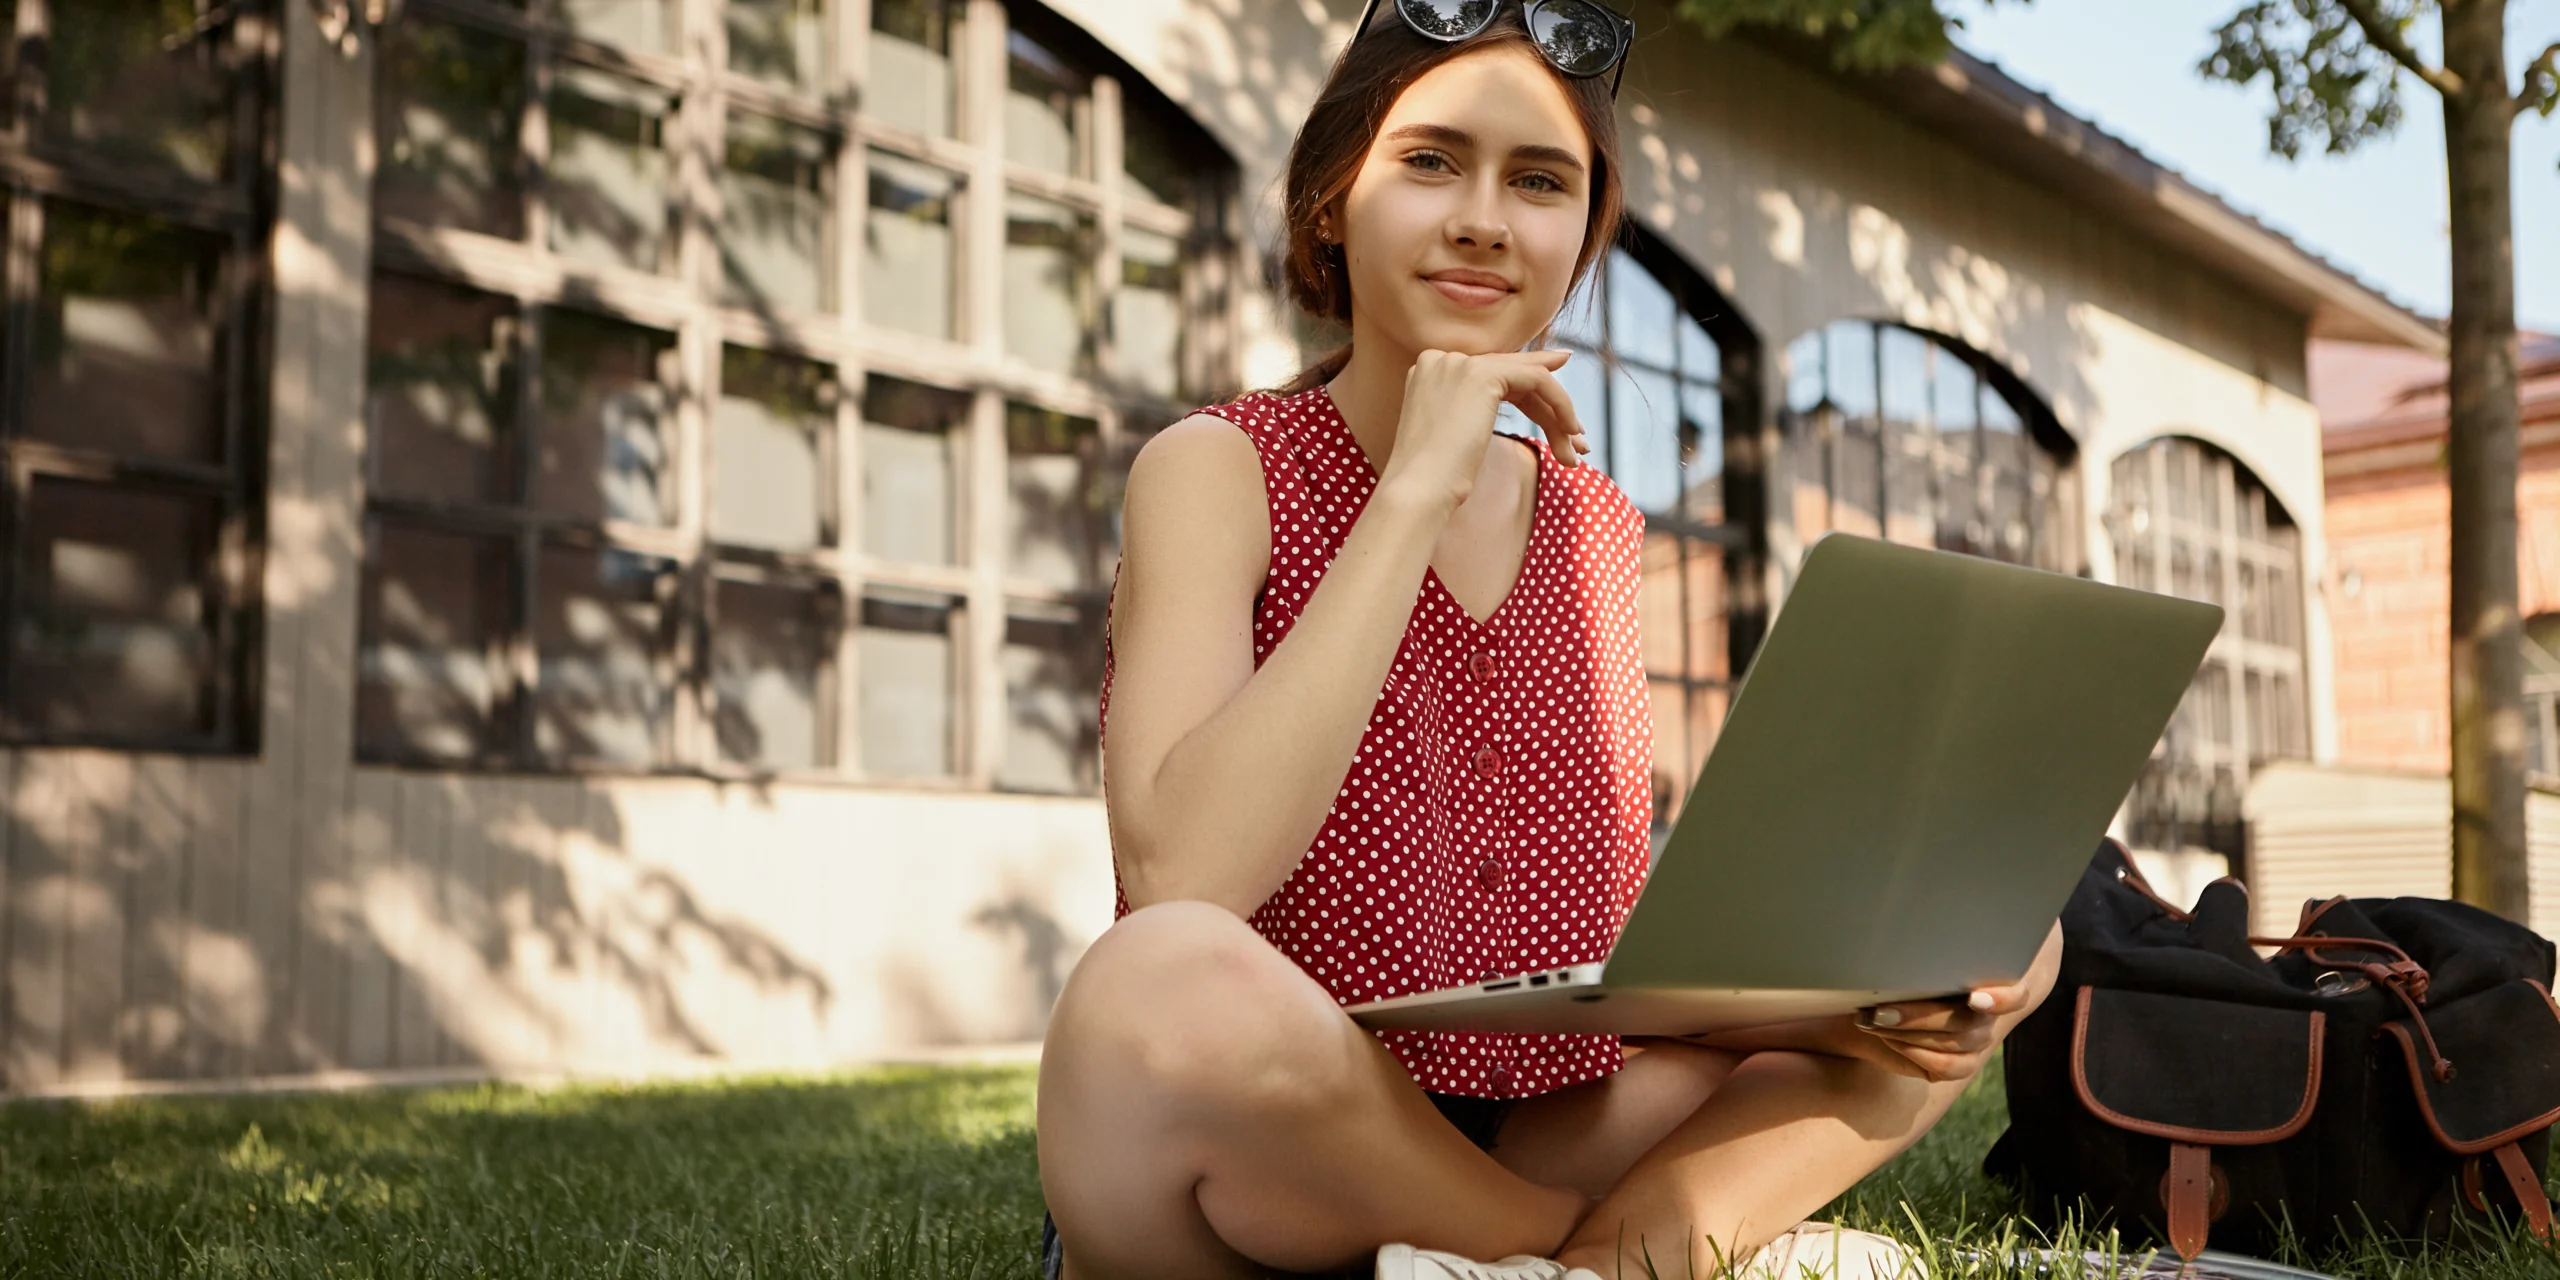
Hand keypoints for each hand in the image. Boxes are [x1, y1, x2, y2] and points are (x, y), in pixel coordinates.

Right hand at [1378, 348, 1591, 512]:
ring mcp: (1461, 363)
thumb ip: (1479, 410)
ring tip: (1577, 451)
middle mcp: (1443, 358)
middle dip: (1550, 409)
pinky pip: (1538, 379)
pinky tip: (1571, 432)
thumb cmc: (1434, 479)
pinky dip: (1561, 403)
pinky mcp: (1483, 373)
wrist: (1418, 489)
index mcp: (1431, 371)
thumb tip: (1526, 401)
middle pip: (1513, 378)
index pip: (1494, 378)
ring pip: (1530, 378)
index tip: (1563, 420)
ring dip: (1558, 415)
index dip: (1532, 399)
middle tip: (1577, 441)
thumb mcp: (1458, 435)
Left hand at [1849, 921, 2064, 1083]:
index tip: (1975, 998)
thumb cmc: (1955, 936)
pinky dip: (1912, 1054)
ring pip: (1952, 1050)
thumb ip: (1960, 908)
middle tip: (1879, 1011)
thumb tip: (1950, 877)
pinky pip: (1944, 1069)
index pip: (2016, 993)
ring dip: (1907, 1037)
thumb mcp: (1961, 918)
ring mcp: (1982, 1039)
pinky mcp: (1964, 1059)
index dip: (2001, 999)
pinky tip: (1884, 1036)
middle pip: (1967, 1027)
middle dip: (1919, 1020)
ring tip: (1868, 1020)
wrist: (1960, 969)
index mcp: (2006, 976)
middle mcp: (1995, 1013)